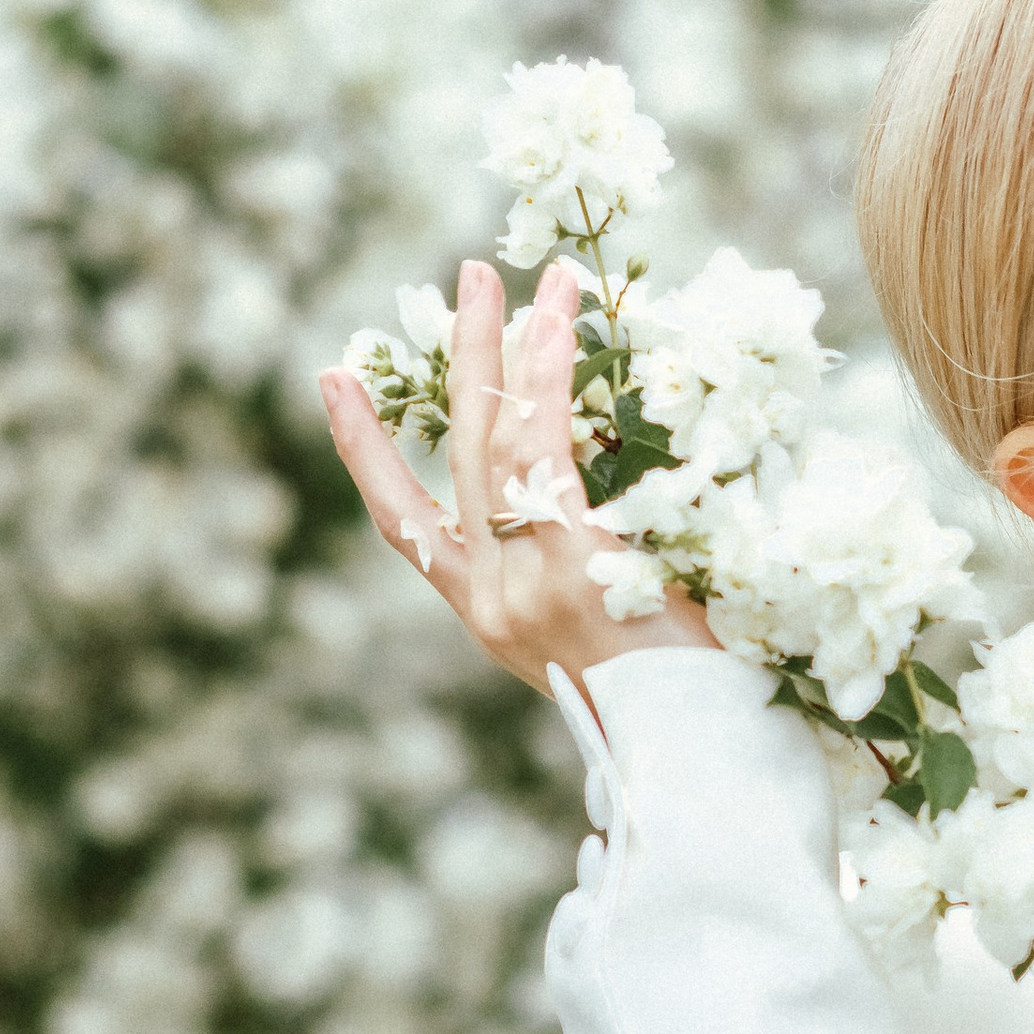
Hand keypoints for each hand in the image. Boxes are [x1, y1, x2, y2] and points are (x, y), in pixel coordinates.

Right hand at [317, 257, 718, 695]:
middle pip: (458, 458)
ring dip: (505, 348)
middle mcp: (491, 601)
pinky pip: (548, 452)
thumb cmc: (675, 704)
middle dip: (462, 362)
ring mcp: (524, 581)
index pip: (407, 524)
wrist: (698, 759)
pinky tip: (556, 322)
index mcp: (488, 618)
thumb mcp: (607, 636)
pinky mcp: (570, 565)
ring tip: (518, 275)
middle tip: (468, 278)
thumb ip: (587, 569)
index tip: (334, 380)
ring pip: (497, 442)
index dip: (366, 450)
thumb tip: (613, 490)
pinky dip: (549, 380)